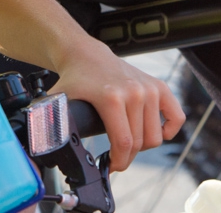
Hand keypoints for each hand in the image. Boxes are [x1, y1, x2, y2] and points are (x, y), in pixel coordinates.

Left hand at [48, 42, 184, 171]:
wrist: (86, 54)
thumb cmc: (74, 79)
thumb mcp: (58, 102)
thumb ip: (49, 123)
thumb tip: (44, 143)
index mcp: (112, 97)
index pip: (124, 142)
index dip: (117, 162)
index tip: (109, 166)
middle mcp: (134, 92)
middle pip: (140, 143)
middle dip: (127, 157)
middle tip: (115, 157)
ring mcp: (149, 88)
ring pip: (155, 136)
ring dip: (143, 145)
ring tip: (127, 141)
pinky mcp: (159, 86)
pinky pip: (176, 116)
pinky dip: (169, 129)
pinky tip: (155, 132)